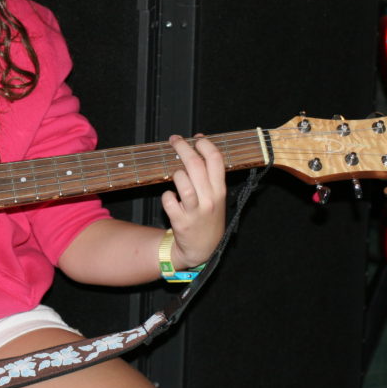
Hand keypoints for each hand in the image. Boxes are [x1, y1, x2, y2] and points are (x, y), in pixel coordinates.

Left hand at [162, 134, 226, 269]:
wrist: (201, 249)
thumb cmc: (207, 218)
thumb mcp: (217, 197)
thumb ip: (210, 175)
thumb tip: (201, 145)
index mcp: (220, 191)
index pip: (216, 160)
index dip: (205, 145)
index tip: (195, 138)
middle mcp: (209, 200)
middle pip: (196, 166)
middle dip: (183, 148)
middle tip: (174, 140)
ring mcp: (195, 211)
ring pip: (183, 182)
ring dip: (176, 174)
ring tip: (176, 175)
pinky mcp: (180, 221)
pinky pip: (168, 200)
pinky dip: (166, 196)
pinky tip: (170, 198)